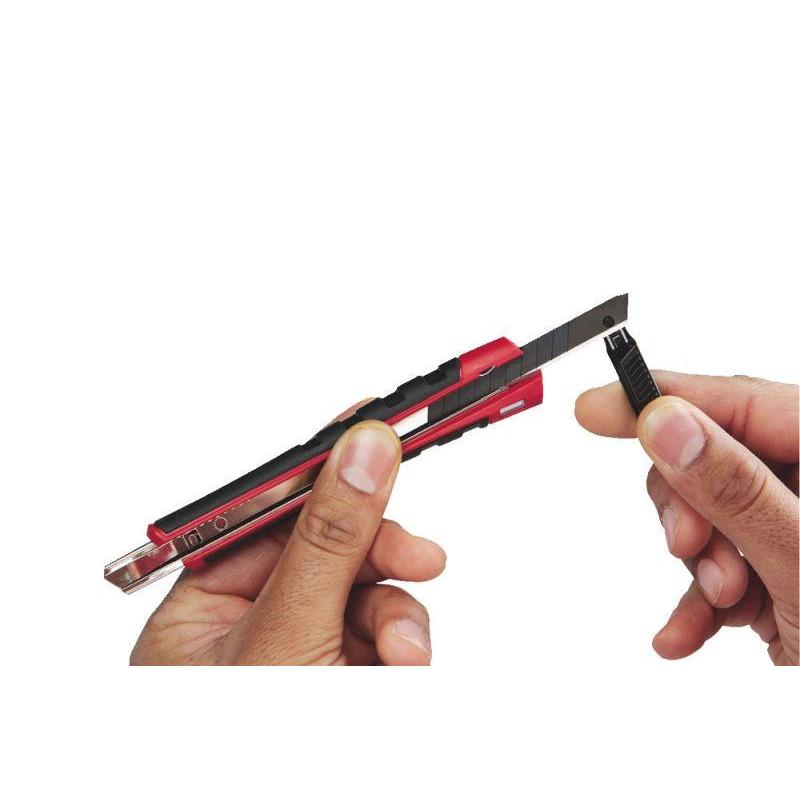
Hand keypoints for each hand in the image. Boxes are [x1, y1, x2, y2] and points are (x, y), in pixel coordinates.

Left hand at [131, 418, 445, 664]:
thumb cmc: (238, 762)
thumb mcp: (285, 640)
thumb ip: (327, 543)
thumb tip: (360, 451)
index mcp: (206, 600)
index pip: (273, 504)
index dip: (327, 460)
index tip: (378, 417)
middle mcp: (250, 618)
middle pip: (332, 544)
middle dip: (381, 559)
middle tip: (421, 561)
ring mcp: (299, 649)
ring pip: (367, 593)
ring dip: (398, 620)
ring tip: (401, 663)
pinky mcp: (341, 675)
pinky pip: (382, 638)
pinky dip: (400, 653)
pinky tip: (397, 678)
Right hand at [575, 372, 798, 664]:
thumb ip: (733, 488)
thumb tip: (666, 424)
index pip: (735, 401)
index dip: (657, 399)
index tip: (596, 408)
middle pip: (708, 459)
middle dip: (688, 511)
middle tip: (691, 548)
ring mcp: (791, 522)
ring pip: (703, 516)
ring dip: (698, 566)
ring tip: (723, 602)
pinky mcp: (776, 562)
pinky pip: (716, 565)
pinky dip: (698, 602)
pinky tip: (690, 630)